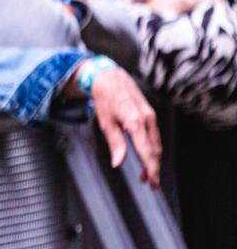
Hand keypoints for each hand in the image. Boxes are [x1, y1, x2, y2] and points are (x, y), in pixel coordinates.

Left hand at [86, 66, 160, 187]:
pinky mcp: (151, 115)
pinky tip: (146, 156)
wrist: (111, 78)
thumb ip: (115, 144)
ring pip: (157, 144)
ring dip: (153, 160)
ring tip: (146, 174)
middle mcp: (147, 119)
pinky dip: (152, 149)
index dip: (152, 169)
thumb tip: (118, 164)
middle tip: (150, 184)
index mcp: (135, 122)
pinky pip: (154, 136)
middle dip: (154, 168)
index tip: (153, 183)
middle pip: (155, 150)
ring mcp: (151, 116)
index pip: (147, 152)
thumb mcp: (105, 123)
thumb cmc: (105, 100)